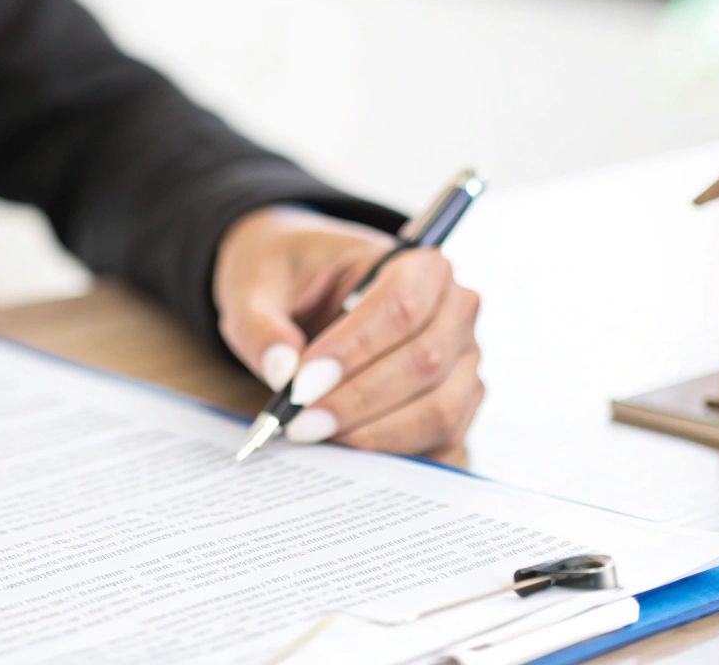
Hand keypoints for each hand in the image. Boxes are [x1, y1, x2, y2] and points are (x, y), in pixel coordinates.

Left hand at [213, 205, 483, 455]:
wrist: (303, 291)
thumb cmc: (289, 280)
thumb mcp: (256, 288)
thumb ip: (262, 325)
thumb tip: (283, 373)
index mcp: (417, 264)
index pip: (401, 306)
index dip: (354, 350)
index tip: (302, 384)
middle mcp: (455, 310)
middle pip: (425, 361)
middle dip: (358, 400)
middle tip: (299, 422)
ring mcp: (462, 361)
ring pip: (439, 408)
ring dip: (375, 433)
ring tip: (314, 436)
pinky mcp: (455, 404)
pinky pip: (441, 442)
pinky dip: (394, 455)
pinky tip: (343, 453)